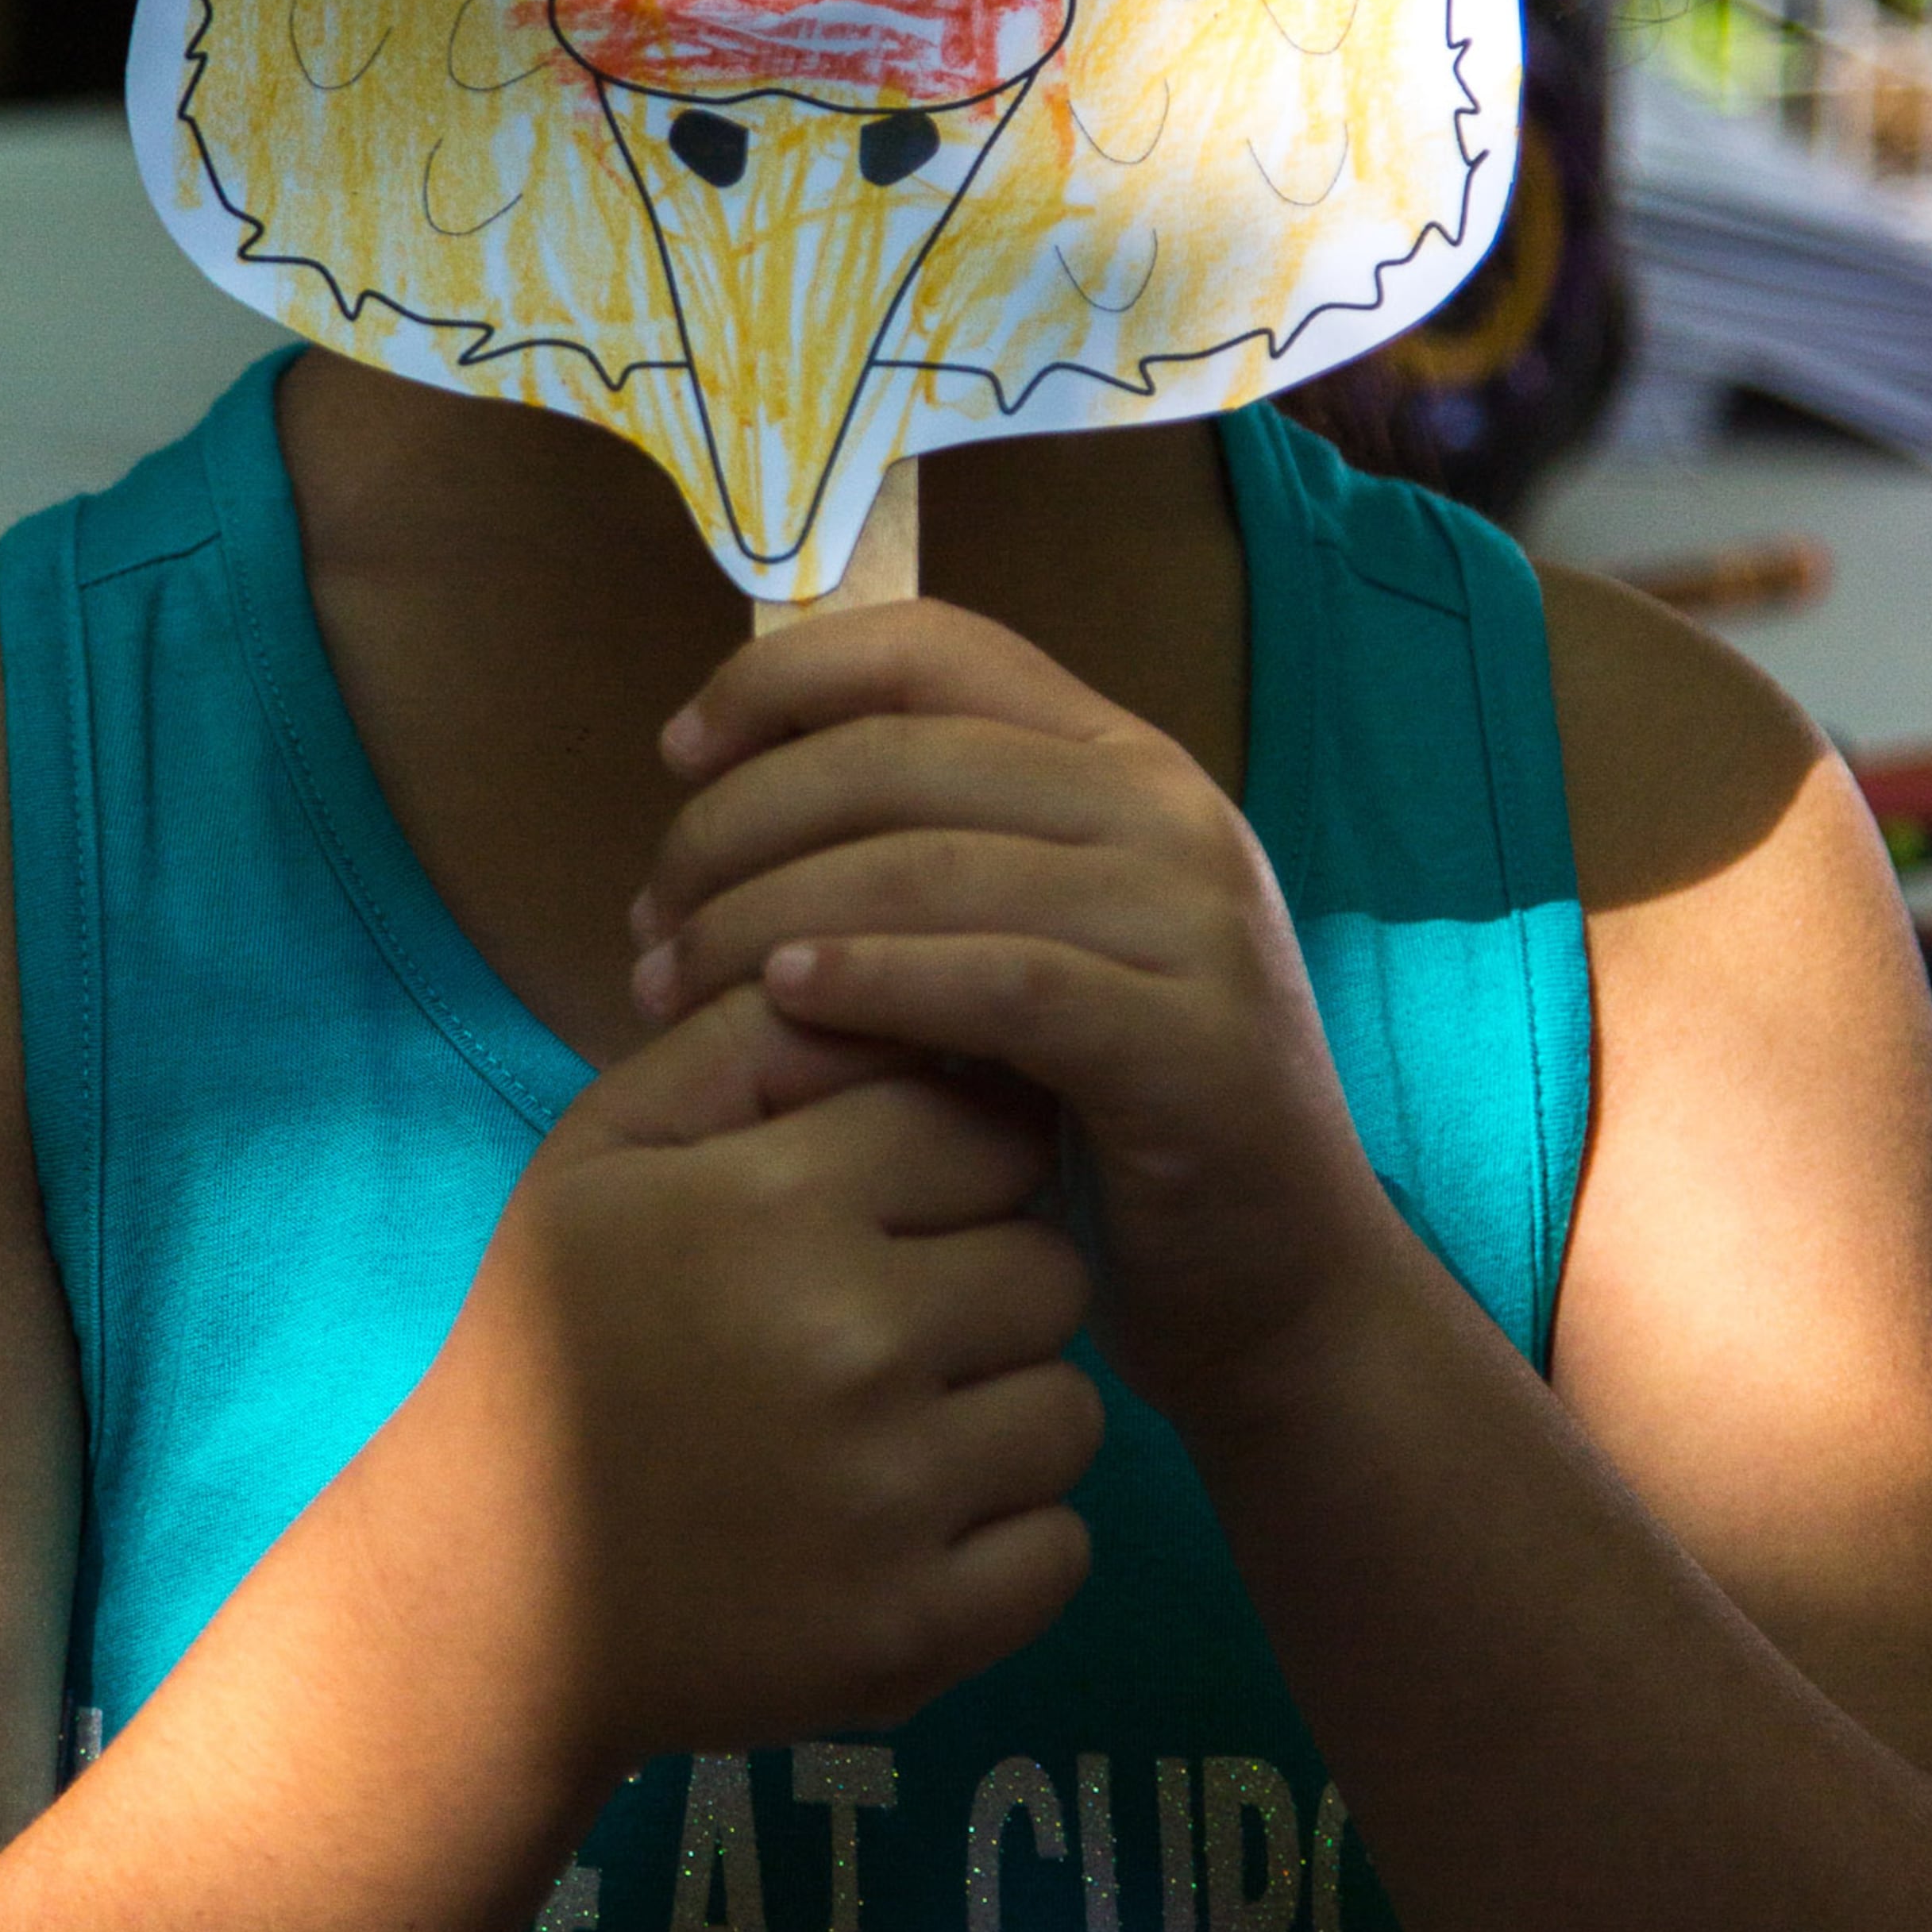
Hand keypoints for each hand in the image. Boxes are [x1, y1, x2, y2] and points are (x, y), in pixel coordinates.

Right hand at [413, 986, 1096, 1781]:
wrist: (486, 1603)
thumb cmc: (555, 1345)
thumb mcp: (604, 1151)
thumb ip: (747, 1039)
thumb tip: (886, 967)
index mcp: (775, 1206)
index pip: (986, 1127)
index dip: (947, 1160)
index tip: (886, 1205)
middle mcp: (849, 1346)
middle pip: (1049, 1262)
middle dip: (983, 1279)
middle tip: (882, 1320)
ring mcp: (891, 1502)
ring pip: (1071, 1406)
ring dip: (1001, 1410)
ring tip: (886, 1425)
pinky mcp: (917, 1635)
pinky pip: (1062, 1549)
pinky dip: (1005, 1541)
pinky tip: (901, 1525)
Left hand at [626, 601, 1393, 1430]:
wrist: (1282, 1283)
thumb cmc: (1111, 1121)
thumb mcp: (1021, 952)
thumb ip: (924, 863)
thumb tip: (724, 804)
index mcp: (1123, 760)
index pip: (933, 648)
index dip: (784, 681)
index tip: (675, 756)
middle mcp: (1169, 809)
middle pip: (902, 756)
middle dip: (739, 826)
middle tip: (650, 922)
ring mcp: (1192, 918)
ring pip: (932, 862)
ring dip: (770, 915)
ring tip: (673, 985)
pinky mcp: (1192, 1038)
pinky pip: (1003, 981)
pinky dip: (878, 980)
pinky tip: (785, 1006)